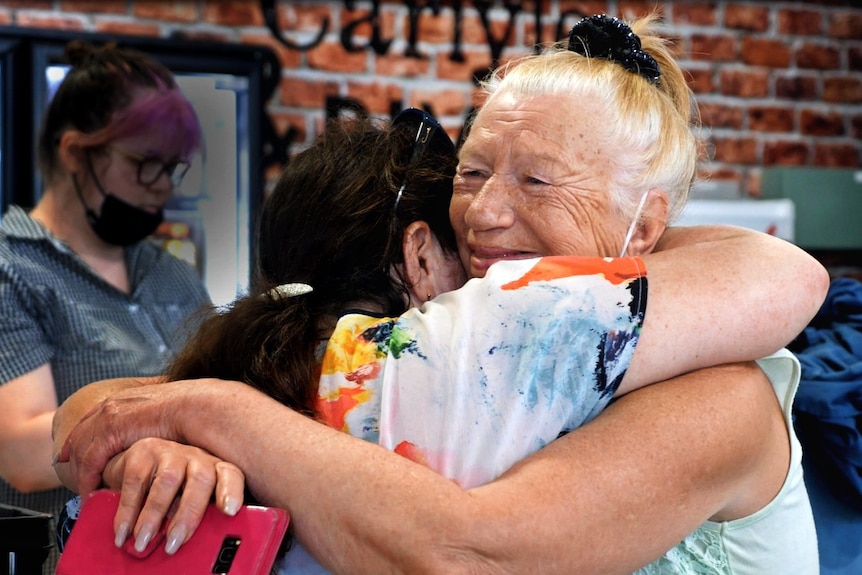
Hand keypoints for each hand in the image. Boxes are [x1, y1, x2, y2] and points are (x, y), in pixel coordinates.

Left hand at [54, 380, 196, 495]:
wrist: (193, 407)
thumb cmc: (189, 411)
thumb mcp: (164, 411)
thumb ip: (153, 420)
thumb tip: (157, 429)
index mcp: (123, 398)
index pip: (92, 417)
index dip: (81, 435)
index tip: (72, 450)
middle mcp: (110, 404)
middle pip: (80, 432)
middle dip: (72, 453)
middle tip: (69, 471)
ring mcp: (108, 416)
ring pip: (81, 449)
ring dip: (79, 472)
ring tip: (84, 490)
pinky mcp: (109, 432)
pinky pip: (90, 460)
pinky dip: (87, 478)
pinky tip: (90, 492)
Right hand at [103, 437, 245, 554]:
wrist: (135, 465)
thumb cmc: (171, 491)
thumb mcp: (187, 504)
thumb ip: (194, 520)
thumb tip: (192, 554)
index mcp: (215, 470)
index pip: (231, 476)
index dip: (232, 492)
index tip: (230, 511)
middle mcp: (197, 458)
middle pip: (201, 480)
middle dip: (188, 514)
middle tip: (174, 544)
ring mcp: (171, 452)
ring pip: (168, 480)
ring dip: (155, 515)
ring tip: (143, 541)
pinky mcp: (143, 452)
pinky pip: (136, 481)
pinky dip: (128, 510)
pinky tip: (123, 531)